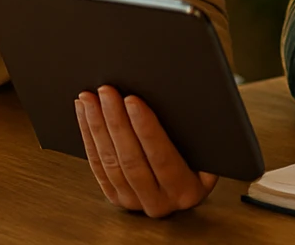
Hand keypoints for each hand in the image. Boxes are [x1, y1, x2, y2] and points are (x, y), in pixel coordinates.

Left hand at [75, 86, 217, 216]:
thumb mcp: (209, 149)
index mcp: (187, 190)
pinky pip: (97, 165)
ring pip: (110, 162)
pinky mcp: (116, 196)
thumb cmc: (201, 155)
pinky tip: (85, 113)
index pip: (162, 158)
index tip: (132, 100)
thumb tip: (181, 105)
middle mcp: (160, 201)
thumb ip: (197, 134)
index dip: (146, 128)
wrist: (190, 180)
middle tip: (107, 92)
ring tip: (91, 98)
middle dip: (116, 121)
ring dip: (97, 126)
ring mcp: (134, 201)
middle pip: (131, 159)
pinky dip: (89, 136)